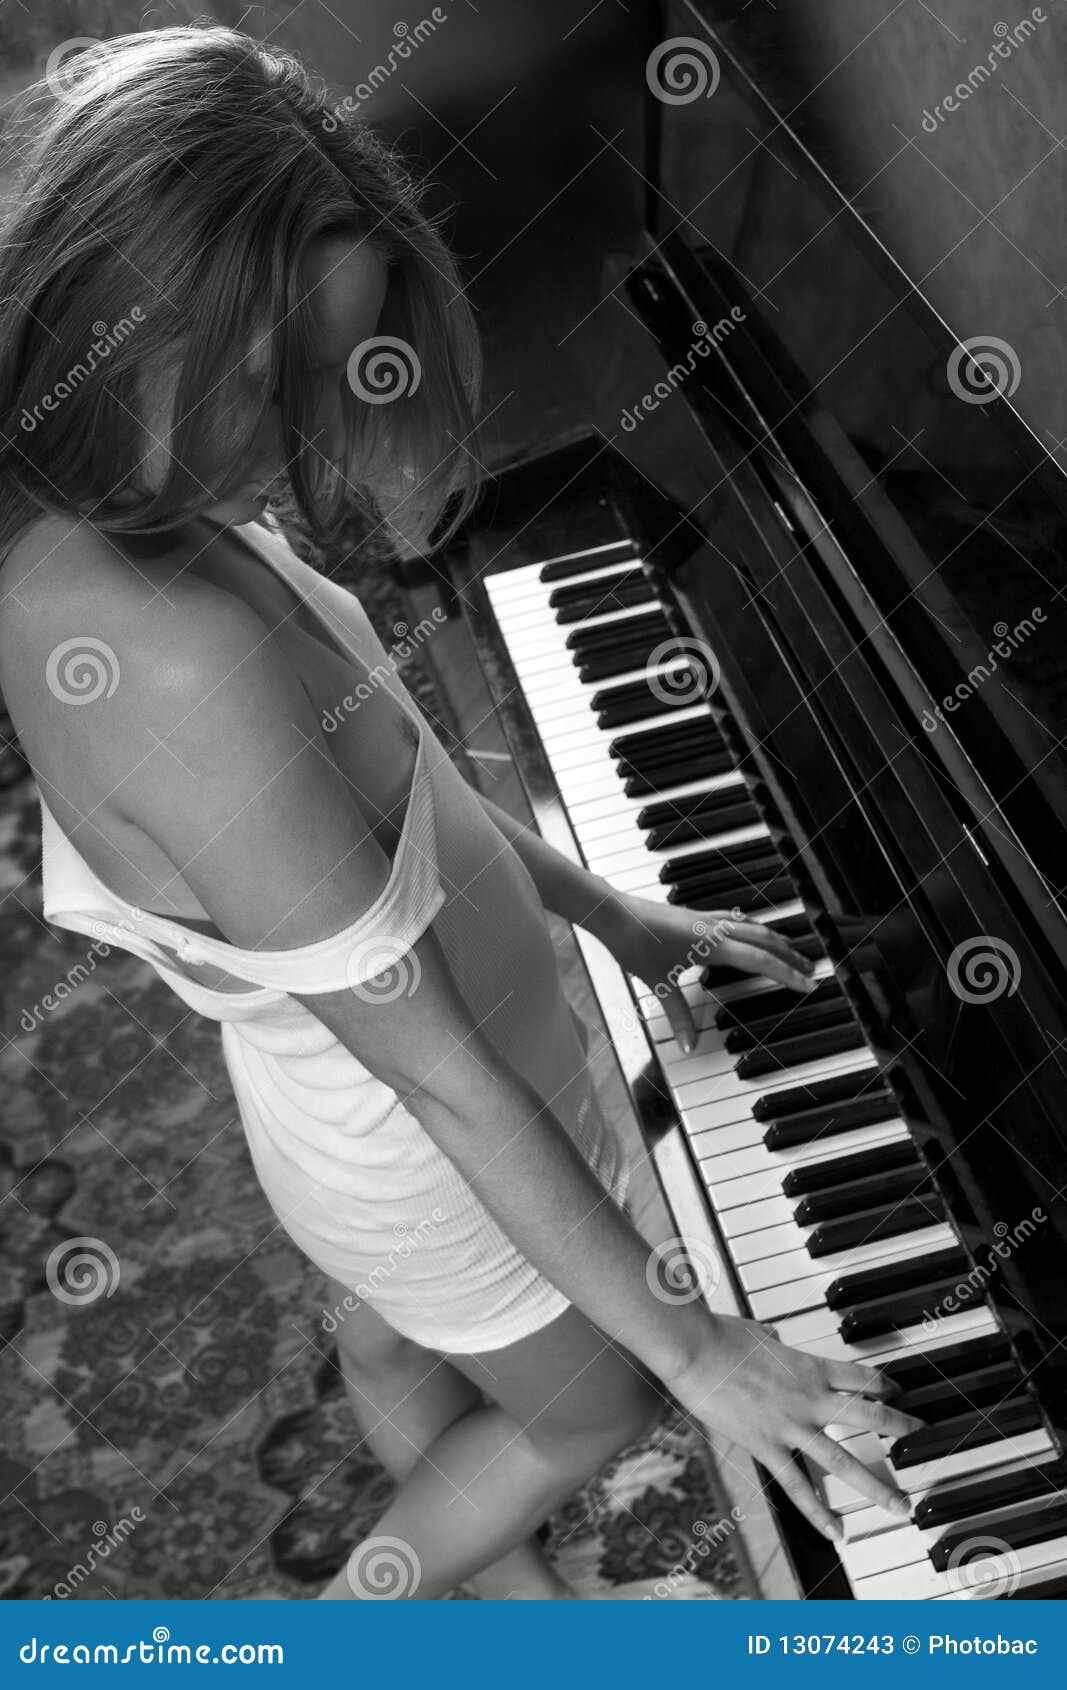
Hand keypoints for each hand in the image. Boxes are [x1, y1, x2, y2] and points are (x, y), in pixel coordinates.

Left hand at [597, 891, 816, 1051]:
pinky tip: (749, 930)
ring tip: (790, 949)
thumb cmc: (634, 943)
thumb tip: (689, 1045)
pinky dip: (751, 927)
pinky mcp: (695, 916)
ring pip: (752, 927)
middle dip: (790, 956)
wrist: (612, 913)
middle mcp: (715, 929)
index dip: (786, 974)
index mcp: (713, 945)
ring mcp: (706, 920)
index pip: (760, 961)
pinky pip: (734, 920)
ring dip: (774, 939)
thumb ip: (679, 1015)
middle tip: (811, 969)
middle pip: (764, 941)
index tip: (808, 983)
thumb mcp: (659, 983)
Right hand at [667, 1313, 922, 1538]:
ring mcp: (791, 1426)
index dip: (885, 1384)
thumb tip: (770, 1336)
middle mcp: (810, 1398)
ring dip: (876, 1486)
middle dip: (901, 1429)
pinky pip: (798, 1486)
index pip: (861, 1377)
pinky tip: (836, 1531)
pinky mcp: (766, 1447)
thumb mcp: (756, 1332)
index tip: (897, 1391)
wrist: (696, 1349)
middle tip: (922, 1440)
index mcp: (809, 1366)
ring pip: (844, 1461)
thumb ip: (771, 1339)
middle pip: (869, 1416)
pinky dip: (819, 1511)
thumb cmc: (720, 1334)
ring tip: (900, 1506)